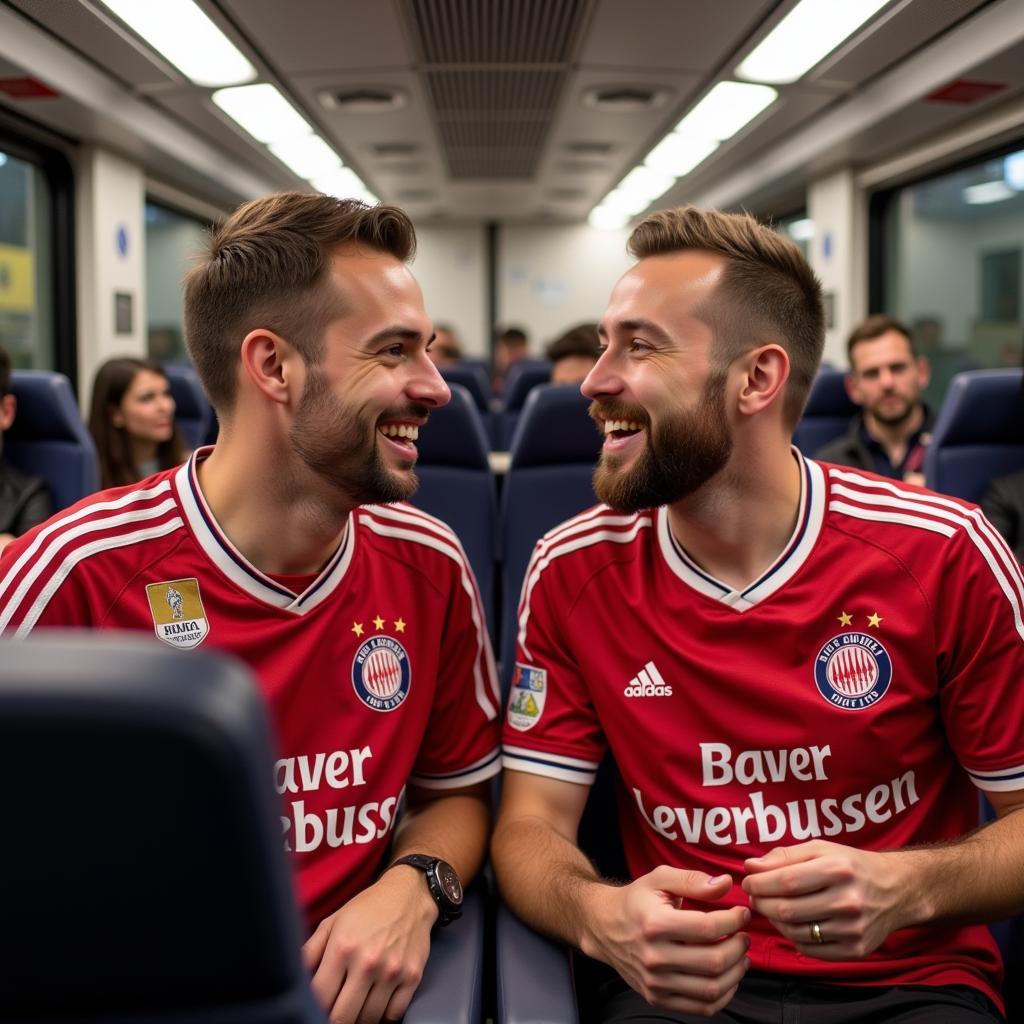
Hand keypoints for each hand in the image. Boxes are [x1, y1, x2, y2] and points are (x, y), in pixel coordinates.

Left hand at [303, 865, 437, 1022]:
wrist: (409, 895)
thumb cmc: (366, 909)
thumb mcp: (332, 922)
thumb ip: (309, 952)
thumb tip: (295, 981)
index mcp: (342, 948)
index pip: (320, 998)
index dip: (314, 1008)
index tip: (316, 1007)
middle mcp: (368, 962)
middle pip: (342, 1017)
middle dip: (334, 1018)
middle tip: (333, 1012)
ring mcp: (392, 971)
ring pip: (368, 1020)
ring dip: (358, 1018)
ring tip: (354, 1007)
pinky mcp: (412, 976)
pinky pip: (394, 1015)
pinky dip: (383, 1017)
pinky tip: (375, 1005)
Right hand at [581, 866, 750, 1015]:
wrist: (604, 926)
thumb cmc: (637, 900)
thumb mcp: (660, 879)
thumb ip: (693, 880)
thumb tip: (724, 884)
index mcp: (655, 924)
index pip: (708, 928)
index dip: (733, 920)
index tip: (742, 913)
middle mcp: (654, 956)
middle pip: (713, 961)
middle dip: (739, 947)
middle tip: (744, 936)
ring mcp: (655, 982)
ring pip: (711, 989)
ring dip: (736, 973)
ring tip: (741, 956)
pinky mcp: (657, 997)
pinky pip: (701, 1008)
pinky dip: (723, 996)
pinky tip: (728, 977)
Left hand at [742, 841, 915, 959]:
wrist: (896, 890)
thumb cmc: (850, 865)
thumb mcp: (820, 849)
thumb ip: (784, 855)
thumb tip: (750, 866)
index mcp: (837, 869)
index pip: (786, 881)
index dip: (759, 883)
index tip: (747, 881)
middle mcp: (847, 901)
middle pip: (788, 909)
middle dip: (762, 903)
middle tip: (754, 897)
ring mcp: (853, 929)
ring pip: (796, 932)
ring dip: (775, 921)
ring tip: (772, 908)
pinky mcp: (856, 950)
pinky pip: (811, 950)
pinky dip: (794, 938)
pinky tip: (792, 924)